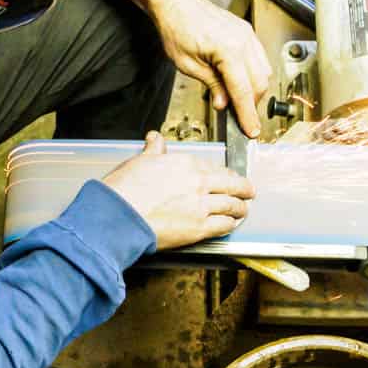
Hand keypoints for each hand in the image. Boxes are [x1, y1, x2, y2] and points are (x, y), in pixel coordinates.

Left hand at [77, 0, 271, 137]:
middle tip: (242, 120)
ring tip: (239, 102)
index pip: (244, 91)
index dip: (248, 114)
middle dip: (253, 104)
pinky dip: (254, 75)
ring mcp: (248, 35)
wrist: (175, 1)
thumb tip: (225, 104)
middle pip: (260, 82)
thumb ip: (211, 85)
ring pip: (264, 71)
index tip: (251, 131)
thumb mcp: (188, 65)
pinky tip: (241, 83)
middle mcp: (244, 41)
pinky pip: (259, 59)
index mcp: (229, 50)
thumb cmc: (176, 26)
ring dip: (255, 90)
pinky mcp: (246, 33)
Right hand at [103, 132, 254, 249]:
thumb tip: (156, 139)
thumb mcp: (140, 161)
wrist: (119, 215)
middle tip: (248, 190)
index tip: (227, 176)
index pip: (215, 167)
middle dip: (243, 188)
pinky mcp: (199, 228)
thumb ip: (154, 150)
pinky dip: (230, 224)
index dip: (224, 173)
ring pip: (232, 205)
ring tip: (244, 209)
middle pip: (231, 184)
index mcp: (186, 164)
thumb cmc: (125, 189)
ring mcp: (201, 206)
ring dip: (241, 207)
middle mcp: (198, 182)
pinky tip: (232, 223)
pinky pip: (223, 225)